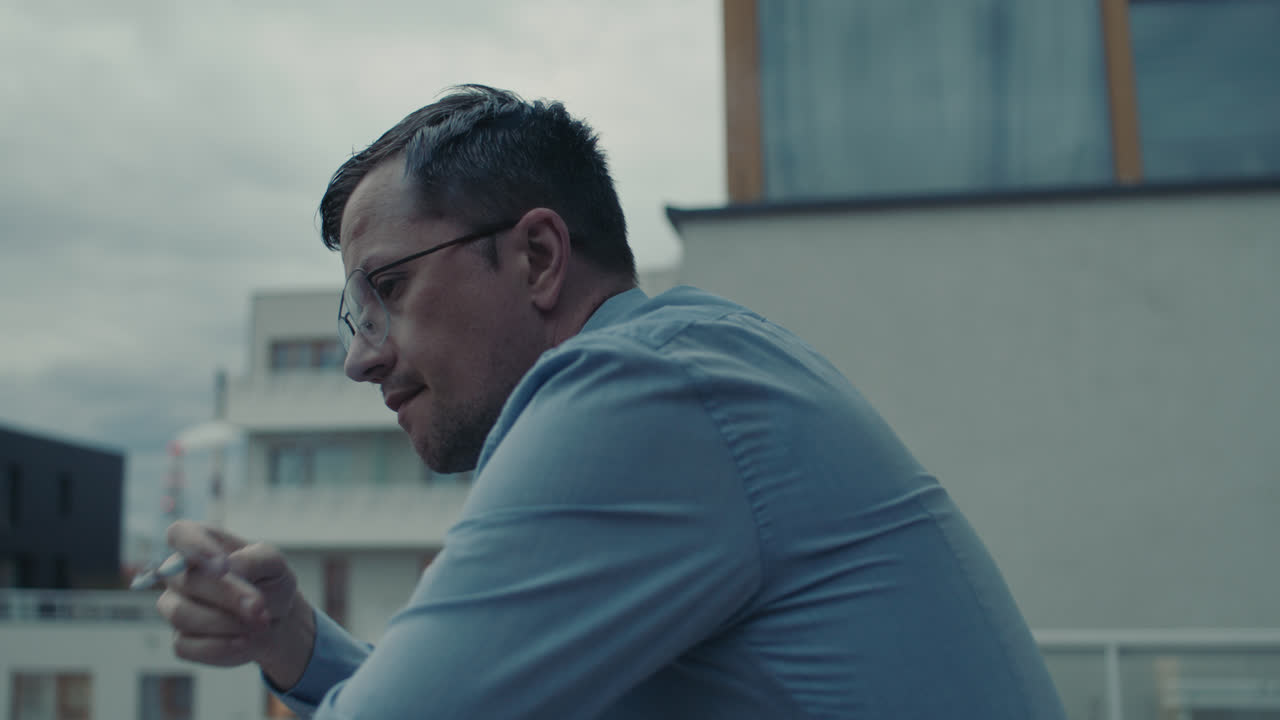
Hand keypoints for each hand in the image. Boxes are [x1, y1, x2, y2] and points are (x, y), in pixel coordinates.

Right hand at [156, 520, 315, 687]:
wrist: (276, 620)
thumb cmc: (270, 582)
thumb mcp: (275, 564)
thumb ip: (255, 559)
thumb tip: (230, 567)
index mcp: (202, 542)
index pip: (180, 533)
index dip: (195, 547)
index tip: (223, 566)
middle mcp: (180, 573)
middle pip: (187, 582)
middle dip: (228, 596)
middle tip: (260, 607)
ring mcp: (175, 607)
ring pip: (182, 615)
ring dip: (226, 622)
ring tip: (259, 623)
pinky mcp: (181, 640)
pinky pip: (186, 645)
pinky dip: (221, 646)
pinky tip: (244, 640)